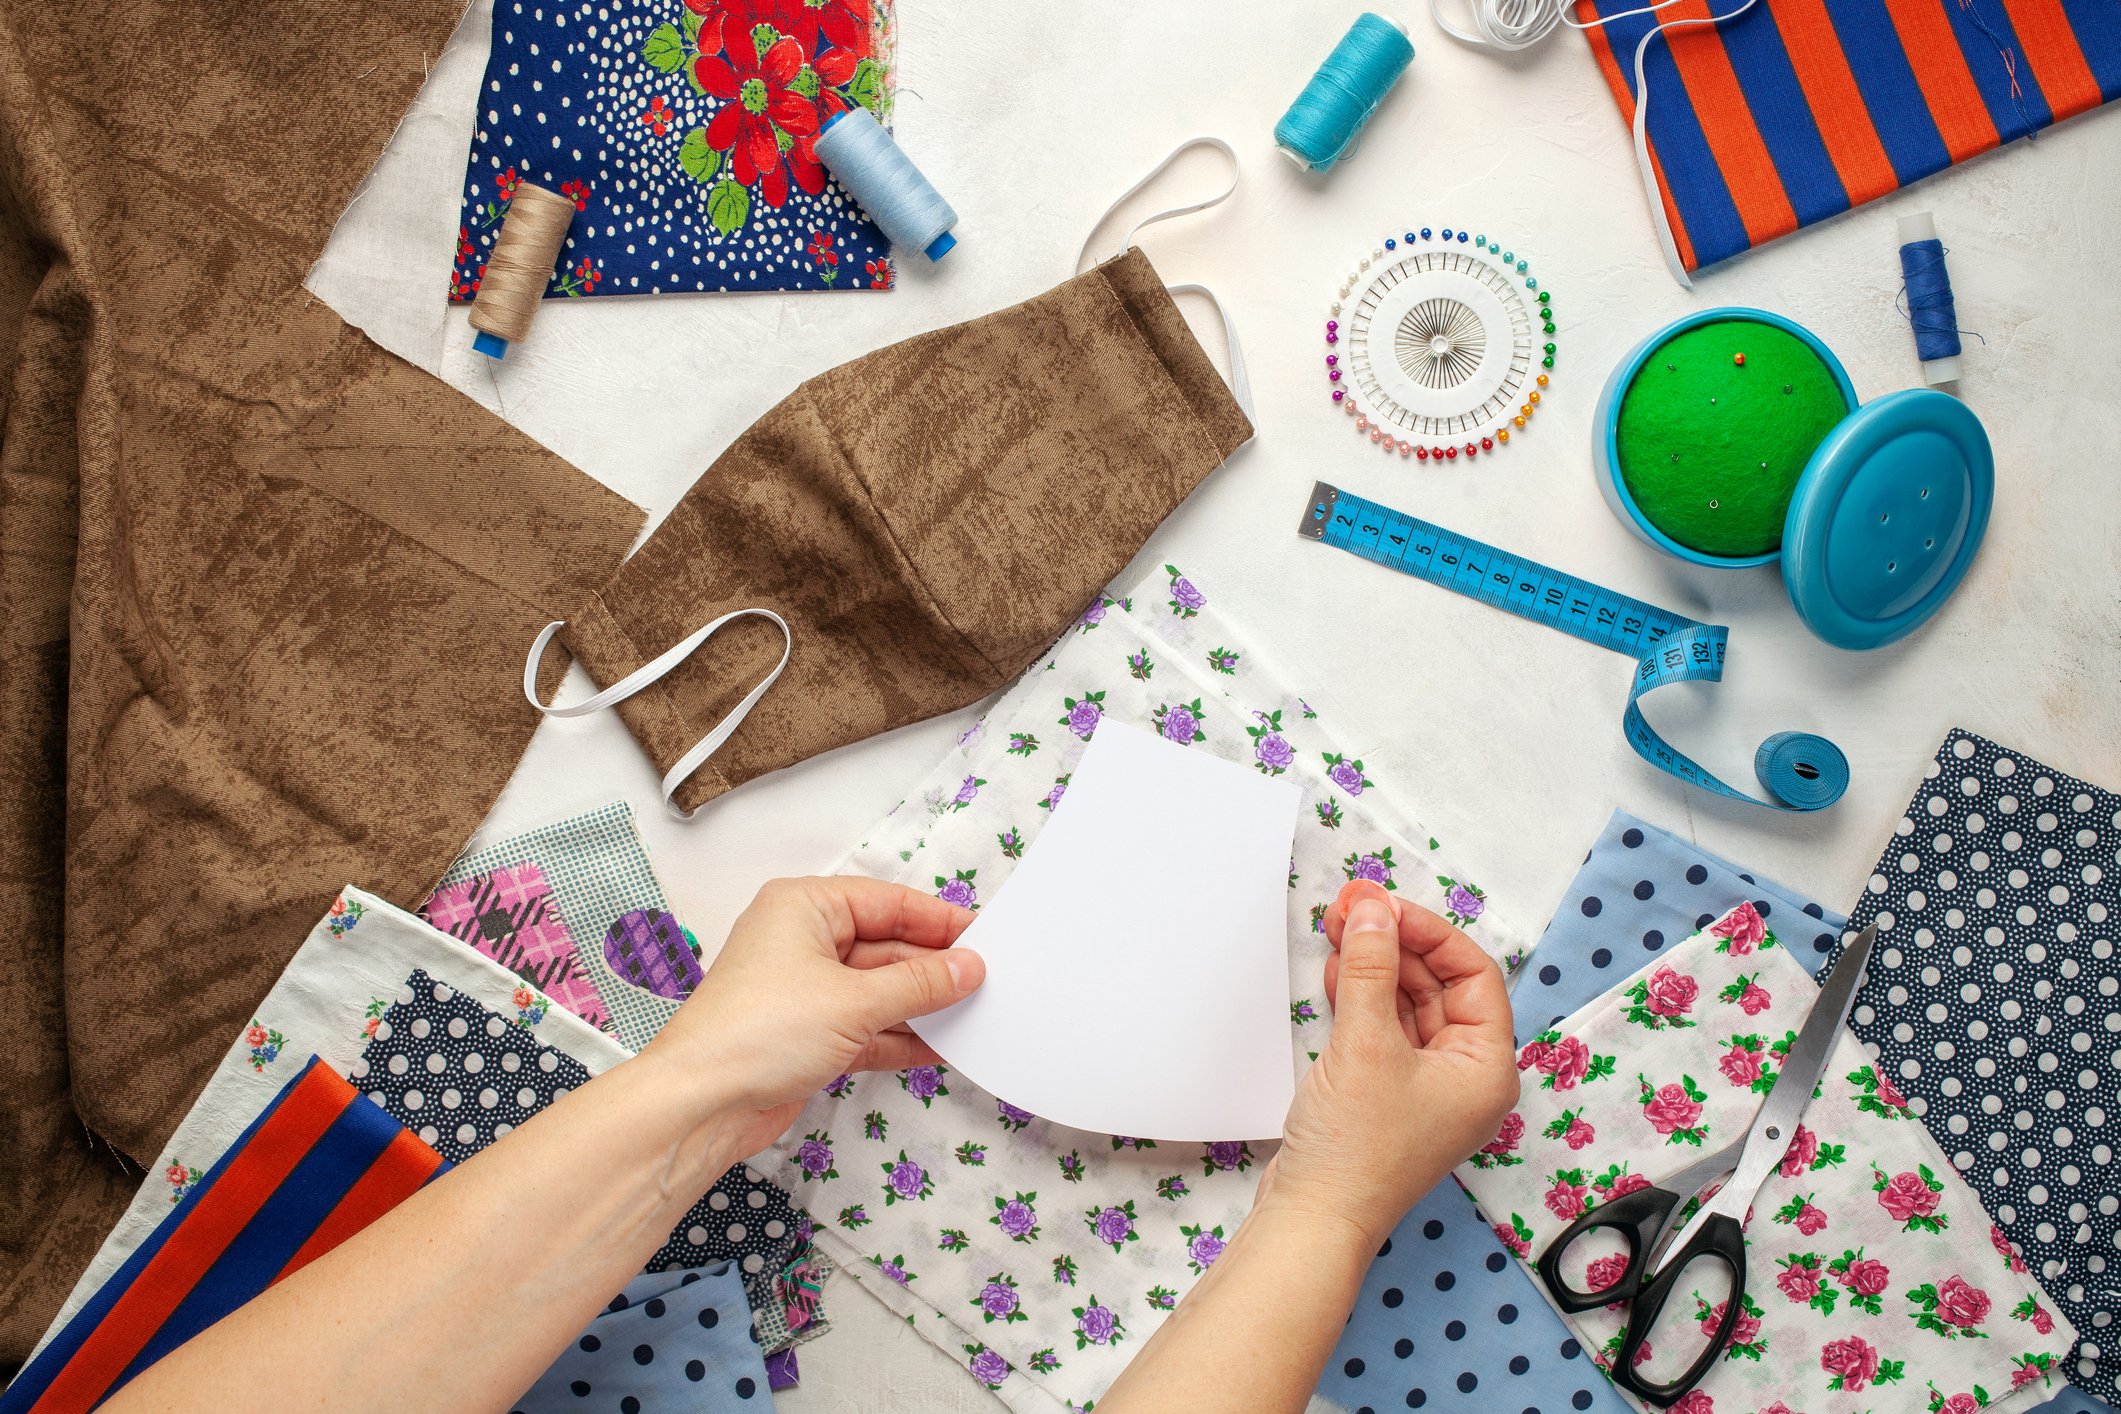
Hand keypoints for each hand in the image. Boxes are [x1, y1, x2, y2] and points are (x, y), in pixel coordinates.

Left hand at [640, 877, 985, 1161]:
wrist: (701, 1105)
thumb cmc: (760, 1032)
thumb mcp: (854, 1001)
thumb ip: (919, 984)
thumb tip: (968, 968)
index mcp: (803, 907)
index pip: (886, 902)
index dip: (936, 921)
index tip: (983, 938)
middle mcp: (802, 942)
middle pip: (885, 947)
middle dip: (932, 969)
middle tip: (987, 983)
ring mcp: (805, 991)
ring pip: (879, 990)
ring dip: (921, 1007)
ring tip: (975, 1016)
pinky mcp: (809, 1035)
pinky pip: (868, 1026)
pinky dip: (900, 1037)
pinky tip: (941, 1048)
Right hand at [1259, 879, 1517, 1250]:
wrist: (1314, 1219)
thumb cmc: (1355, 1151)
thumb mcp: (1364, 1043)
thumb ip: (1368, 967)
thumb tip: (1371, 911)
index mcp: (1486, 1069)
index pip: (1473, 975)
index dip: (1428, 932)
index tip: (1383, 906)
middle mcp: (1465, 1077)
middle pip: (1439, 985)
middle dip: (1395, 944)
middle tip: (1352, 907)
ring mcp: (1426, 1087)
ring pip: (1408, 1004)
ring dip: (1374, 966)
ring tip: (1338, 929)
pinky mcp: (1388, 1094)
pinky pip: (1384, 1029)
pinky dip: (1361, 997)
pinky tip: (1335, 972)